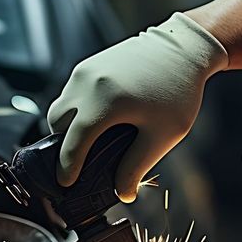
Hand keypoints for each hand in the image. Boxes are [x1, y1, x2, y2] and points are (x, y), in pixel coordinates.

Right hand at [47, 13, 227, 201]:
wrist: (185, 47)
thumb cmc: (178, 89)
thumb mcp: (162, 136)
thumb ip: (136, 167)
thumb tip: (123, 193)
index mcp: (104, 104)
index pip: (72, 144)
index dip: (67, 168)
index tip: (66, 183)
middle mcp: (88, 85)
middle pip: (57, 125)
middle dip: (65, 144)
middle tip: (83, 159)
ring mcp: (85, 71)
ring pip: (61, 106)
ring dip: (69, 126)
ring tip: (94, 137)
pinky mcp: (89, 64)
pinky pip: (71, 92)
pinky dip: (77, 108)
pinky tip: (100, 117)